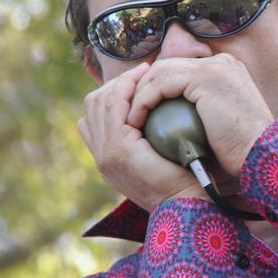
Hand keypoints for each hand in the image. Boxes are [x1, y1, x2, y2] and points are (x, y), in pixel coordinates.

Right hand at [78, 63, 208, 211]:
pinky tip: (144, 80)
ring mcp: (106, 154)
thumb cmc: (182, 181)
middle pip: (92, 107)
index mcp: (107, 160)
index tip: (137, 84)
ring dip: (122, 82)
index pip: (93, 119)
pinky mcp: (118, 149)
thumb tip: (158, 117)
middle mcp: (101, 157)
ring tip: (144, 72)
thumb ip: (150, 140)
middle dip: (115, 84)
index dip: (111, 96)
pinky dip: (127, 89)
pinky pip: (114, 107)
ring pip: (100, 103)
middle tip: (141, 73)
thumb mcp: (159, 157)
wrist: (185, 205)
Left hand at [126, 53, 274, 180]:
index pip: (178, 72)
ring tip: (128, 120)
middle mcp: (220, 63)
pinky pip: (160, 84)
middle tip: (125, 113)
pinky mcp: (205, 77)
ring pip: (159, 73)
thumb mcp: (217, 129)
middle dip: (141, 89)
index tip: (140, 112)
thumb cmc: (242, 156)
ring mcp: (214, 67)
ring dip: (138, 96)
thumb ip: (197, 118)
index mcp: (224, 72)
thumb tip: (173, 129)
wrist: (263, 158)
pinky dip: (144, 101)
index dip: (154, 90)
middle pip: (166, 67)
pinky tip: (136, 120)